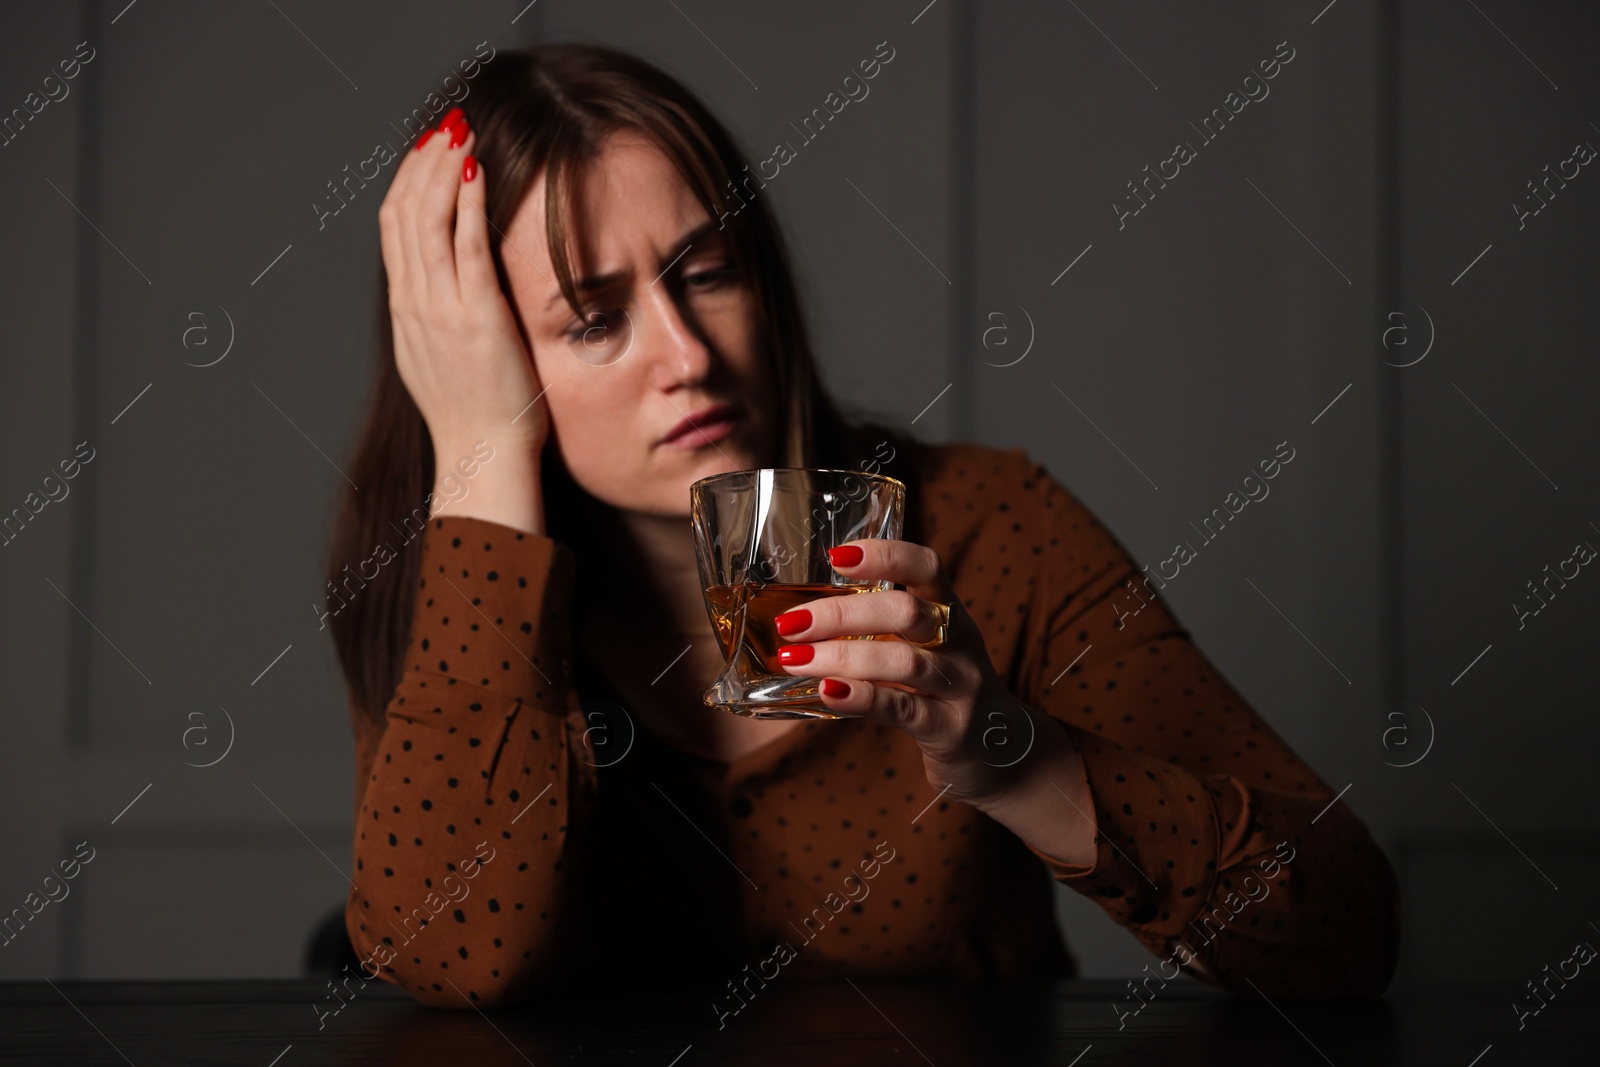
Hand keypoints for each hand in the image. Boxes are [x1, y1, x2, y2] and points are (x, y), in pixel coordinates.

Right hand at [378, 109, 546, 458]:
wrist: (483, 458)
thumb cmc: (477, 418)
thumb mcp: (445, 360)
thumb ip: (442, 320)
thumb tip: (451, 292)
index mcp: (407, 312)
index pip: (394, 229)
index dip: (408, 182)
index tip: (428, 150)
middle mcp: (415, 305)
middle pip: (404, 213)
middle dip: (423, 162)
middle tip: (446, 124)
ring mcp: (441, 310)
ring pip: (427, 220)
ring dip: (443, 169)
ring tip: (461, 132)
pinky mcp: (476, 318)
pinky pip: (465, 248)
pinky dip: (468, 203)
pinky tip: (478, 171)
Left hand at [772, 539, 1059, 807]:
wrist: (1000, 755)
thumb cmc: (944, 693)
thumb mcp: (927, 650)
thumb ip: (883, 630)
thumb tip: (804, 618)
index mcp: (950, 613)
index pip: (927, 567)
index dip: (885, 555)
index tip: (836, 556)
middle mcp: (960, 643)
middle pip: (906, 612)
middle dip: (841, 614)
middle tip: (791, 624)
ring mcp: (959, 687)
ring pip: (903, 661)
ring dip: (841, 656)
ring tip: (794, 660)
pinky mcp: (950, 729)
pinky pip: (903, 709)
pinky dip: (862, 697)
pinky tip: (828, 691)